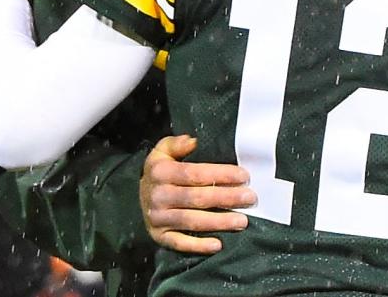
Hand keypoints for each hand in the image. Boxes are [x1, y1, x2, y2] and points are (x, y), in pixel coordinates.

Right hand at [140, 134, 255, 253]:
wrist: (138, 196)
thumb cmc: (160, 171)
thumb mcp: (162, 151)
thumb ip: (176, 144)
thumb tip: (192, 141)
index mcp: (161, 172)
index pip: (195, 174)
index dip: (221, 175)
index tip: (243, 176)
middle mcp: (158, 196)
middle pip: (197, 198)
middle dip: (226, 198)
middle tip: (250, 198)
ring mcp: (158, 218)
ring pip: (192, 221)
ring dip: (219, 222)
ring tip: (242, 221)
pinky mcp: (159, 236)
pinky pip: (180, 243)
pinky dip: (198, 245)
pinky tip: (218, 244)